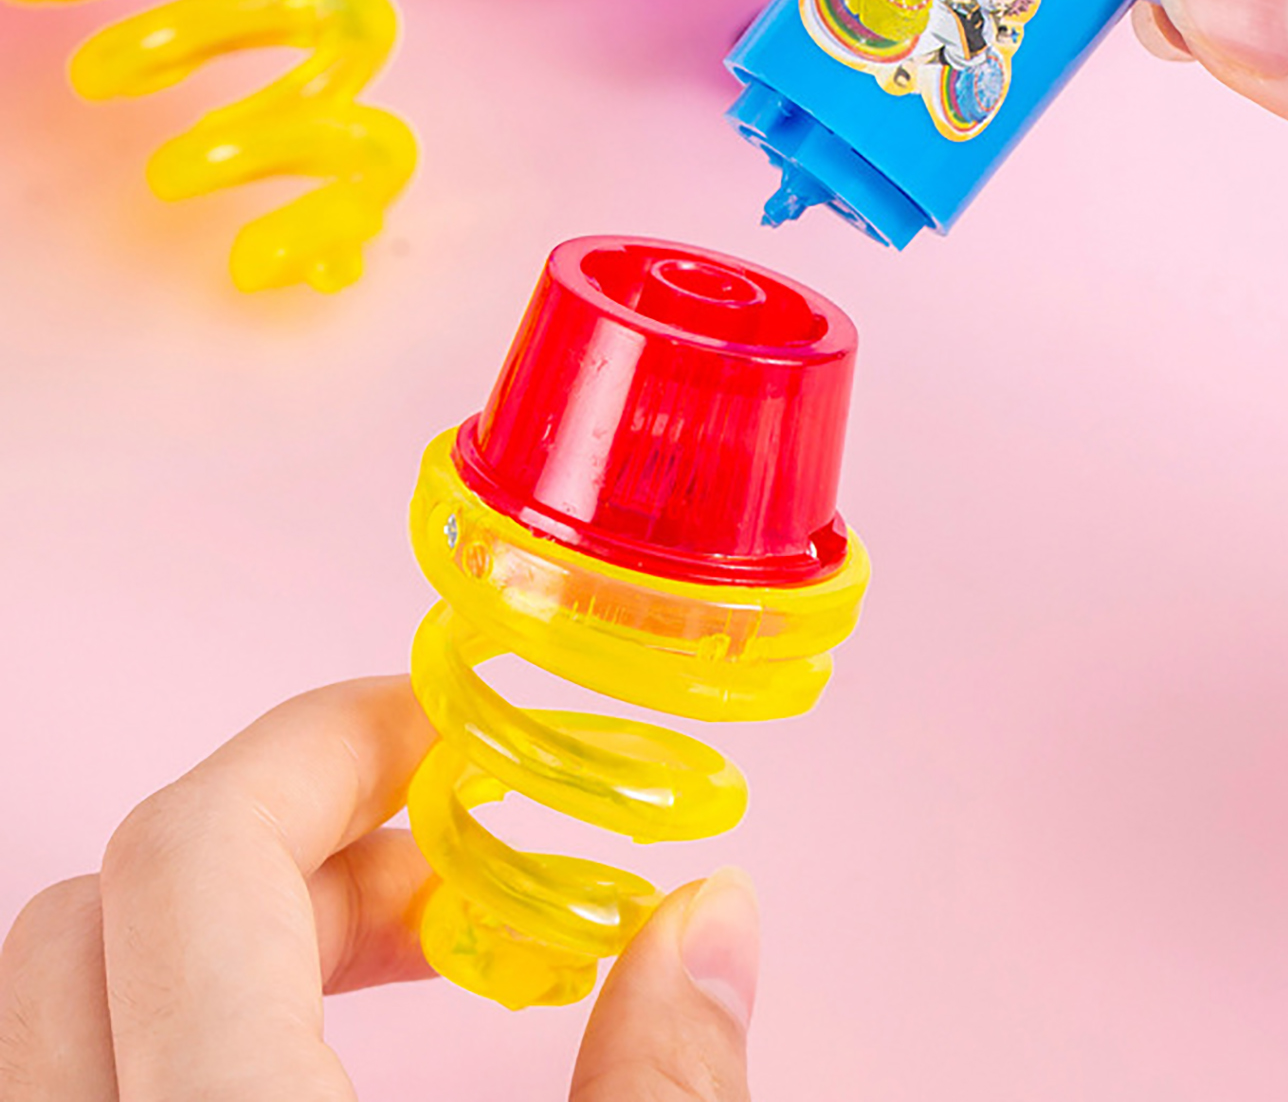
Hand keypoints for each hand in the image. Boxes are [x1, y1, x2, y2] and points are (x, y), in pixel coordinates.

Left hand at [0, 679, 758, 1100]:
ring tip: (396, 942)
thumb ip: (662, 1085)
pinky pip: (81, 1079)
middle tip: (437, 841)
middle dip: (289, 828)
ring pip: (68, 1001)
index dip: (319, 747)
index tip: (438, 730)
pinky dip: (190, 1019)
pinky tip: (323, 1050)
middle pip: (102, 906)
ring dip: (234, 927)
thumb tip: (709, 925)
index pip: (189, 858)